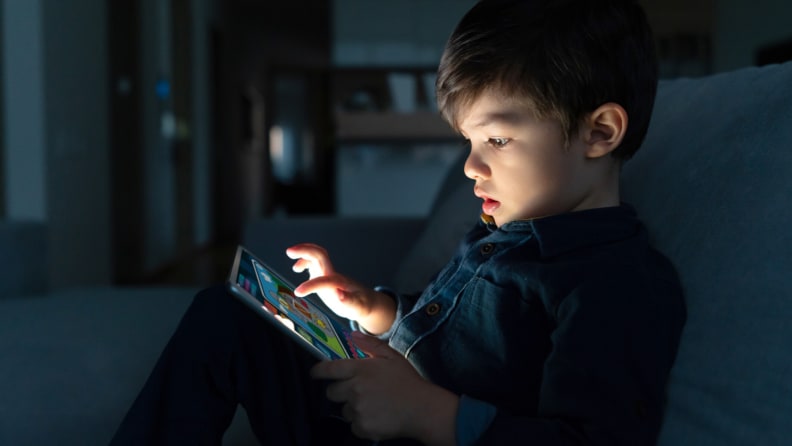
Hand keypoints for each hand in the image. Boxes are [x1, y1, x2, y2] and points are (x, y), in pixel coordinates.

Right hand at [286, 243, 394, 333]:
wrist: (364, 301)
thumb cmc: (361, 304)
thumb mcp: (358, 307)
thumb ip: (350, 301)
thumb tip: (340, 295)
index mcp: (340, 283)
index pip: (324, 280)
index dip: (311, 285)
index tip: (298, 292)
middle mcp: (332, 274)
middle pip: (320, 256)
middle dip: (306, 251)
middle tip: (289, 251)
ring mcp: (328, 273)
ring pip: (316, 256)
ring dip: (304, 252)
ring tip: (290, 255)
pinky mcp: (324, 276)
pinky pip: (313, 262)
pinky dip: (304, 261)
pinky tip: (297, 268)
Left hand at [311, 332, 457, 444]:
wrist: (422, 409)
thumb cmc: (408, 381)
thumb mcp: (392, 357)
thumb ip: (370, 345)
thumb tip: (353, 335)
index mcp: (360, 370)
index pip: (329, 370)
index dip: (318, 371)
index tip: (315, 373)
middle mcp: (355, 389)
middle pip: (331, 392)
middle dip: (339, 391)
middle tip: (356, 391)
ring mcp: (358, 410)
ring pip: (343, 410)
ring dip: (352, 407)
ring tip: (372, 404)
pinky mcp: (362, 427)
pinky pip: (353, 425)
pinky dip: (361, 422)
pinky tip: (377, 416)